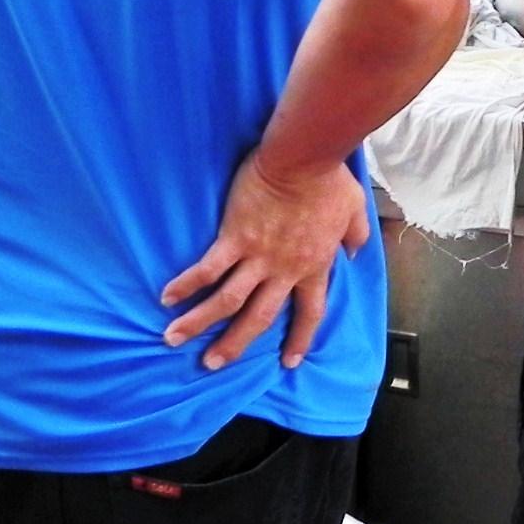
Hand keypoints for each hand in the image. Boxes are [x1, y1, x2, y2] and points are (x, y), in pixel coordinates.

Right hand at [162, 153, 369, 370]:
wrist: (303, 159)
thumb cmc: (329, 181)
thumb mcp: (354, 212)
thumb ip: (355, 237)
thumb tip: (353, 254)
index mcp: (314, 266)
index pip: (310, 313)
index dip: (300, 339)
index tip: (288, 363)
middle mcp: (284, 270)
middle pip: (258, 318)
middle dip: (234, 344)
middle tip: (212, 364)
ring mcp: (257, 256)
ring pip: (227, 300)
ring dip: (200, 322)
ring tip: (174, 338)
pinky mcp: (234, 237)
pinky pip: (208, 268)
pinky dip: (187, 284)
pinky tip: (167, 297)